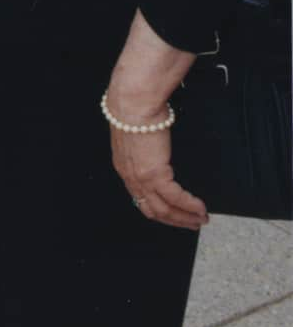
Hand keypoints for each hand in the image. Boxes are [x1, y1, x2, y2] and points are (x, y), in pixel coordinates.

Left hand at [107, 106, 207, 230]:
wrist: (133, 102)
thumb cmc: (134, 109)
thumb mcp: (134, 135)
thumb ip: (142, 148)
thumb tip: (155, 150)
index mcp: (124, 168)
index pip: (141, 199)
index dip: (159, 211)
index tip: (173, 215)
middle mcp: (131, 178)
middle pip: (153, 210)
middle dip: (175, 221)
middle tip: (191, 224)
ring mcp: (142, 178)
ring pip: (165, 209)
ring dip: (185, 218)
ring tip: (201, 219)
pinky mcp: (155, 174)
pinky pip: (176, 197)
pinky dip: (190, 205)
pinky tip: (201, 208)